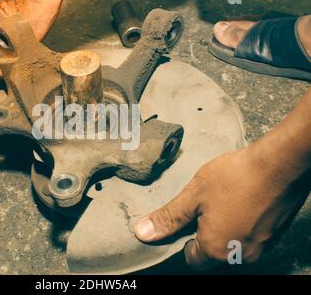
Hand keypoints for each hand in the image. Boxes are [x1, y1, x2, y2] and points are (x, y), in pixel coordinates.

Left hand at [134, 136, 309, 269]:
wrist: (281, 164)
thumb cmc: (236, 177)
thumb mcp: (194, 195)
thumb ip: (169, 217)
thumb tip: (143, 232)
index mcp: (216, 250)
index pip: (192, 260)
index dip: (184, 241)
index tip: (186, 221)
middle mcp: (239, 256)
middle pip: (213, 255)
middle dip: (204, 234)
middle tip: (203, 207)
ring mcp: (260, 247)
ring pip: (232, 246)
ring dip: (223, 229)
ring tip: (222, 202)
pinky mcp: (273, 235)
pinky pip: (249, 238)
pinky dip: (241, 225)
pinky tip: (239, 202)